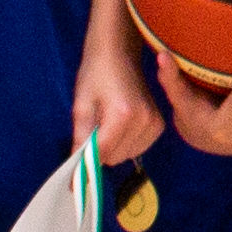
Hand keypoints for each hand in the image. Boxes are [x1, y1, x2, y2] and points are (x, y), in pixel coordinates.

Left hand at [72, 31, 165, 164]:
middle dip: (100, 150)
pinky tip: (120, 125)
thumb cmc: (95, 73)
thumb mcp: (81, 104)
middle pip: (115, 158)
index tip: (72, 180)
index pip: (103, 153)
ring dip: (113, 147)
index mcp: (122, 114)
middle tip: (93, 128)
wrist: (119, 51)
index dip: (85, 165)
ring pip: (126, 156)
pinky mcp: (159, 125)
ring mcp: (154, 123)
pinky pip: (137, 148)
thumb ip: (81, 138)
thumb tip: (76, 171)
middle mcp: (143, 121)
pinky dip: (125, 144)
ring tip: (107, 122)